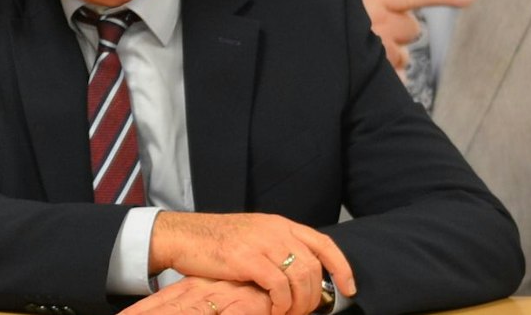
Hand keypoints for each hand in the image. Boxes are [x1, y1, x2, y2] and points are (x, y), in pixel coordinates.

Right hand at [149, 212, 353, 314]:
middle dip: (314, 296)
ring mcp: (261, 243)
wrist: (182, 236)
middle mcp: (275, 230)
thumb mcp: (253, 237)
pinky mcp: (247, 258)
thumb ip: (277, 249)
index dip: (341, 267)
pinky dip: (281, 304)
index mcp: (279, 224)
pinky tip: (273, 311)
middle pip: (312, 267)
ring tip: (287, 314)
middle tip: (304, 312)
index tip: (348, 288)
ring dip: (299, 304)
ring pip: (300, 278)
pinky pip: (279, 286)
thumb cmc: (215, 242)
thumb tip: (301, 276)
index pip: (323, 243)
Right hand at [325, 0, 471, 70]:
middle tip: (371, 28)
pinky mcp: (377, 75)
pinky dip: (390, 77)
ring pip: (405, 55)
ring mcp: (380, 51)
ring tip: (362, 51)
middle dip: (397, 30)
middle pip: (412, 29)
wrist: (291, 50)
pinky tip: (368, 71)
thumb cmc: (313, 9)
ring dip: (390, 55)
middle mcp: (380, 22)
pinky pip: (399, 78)